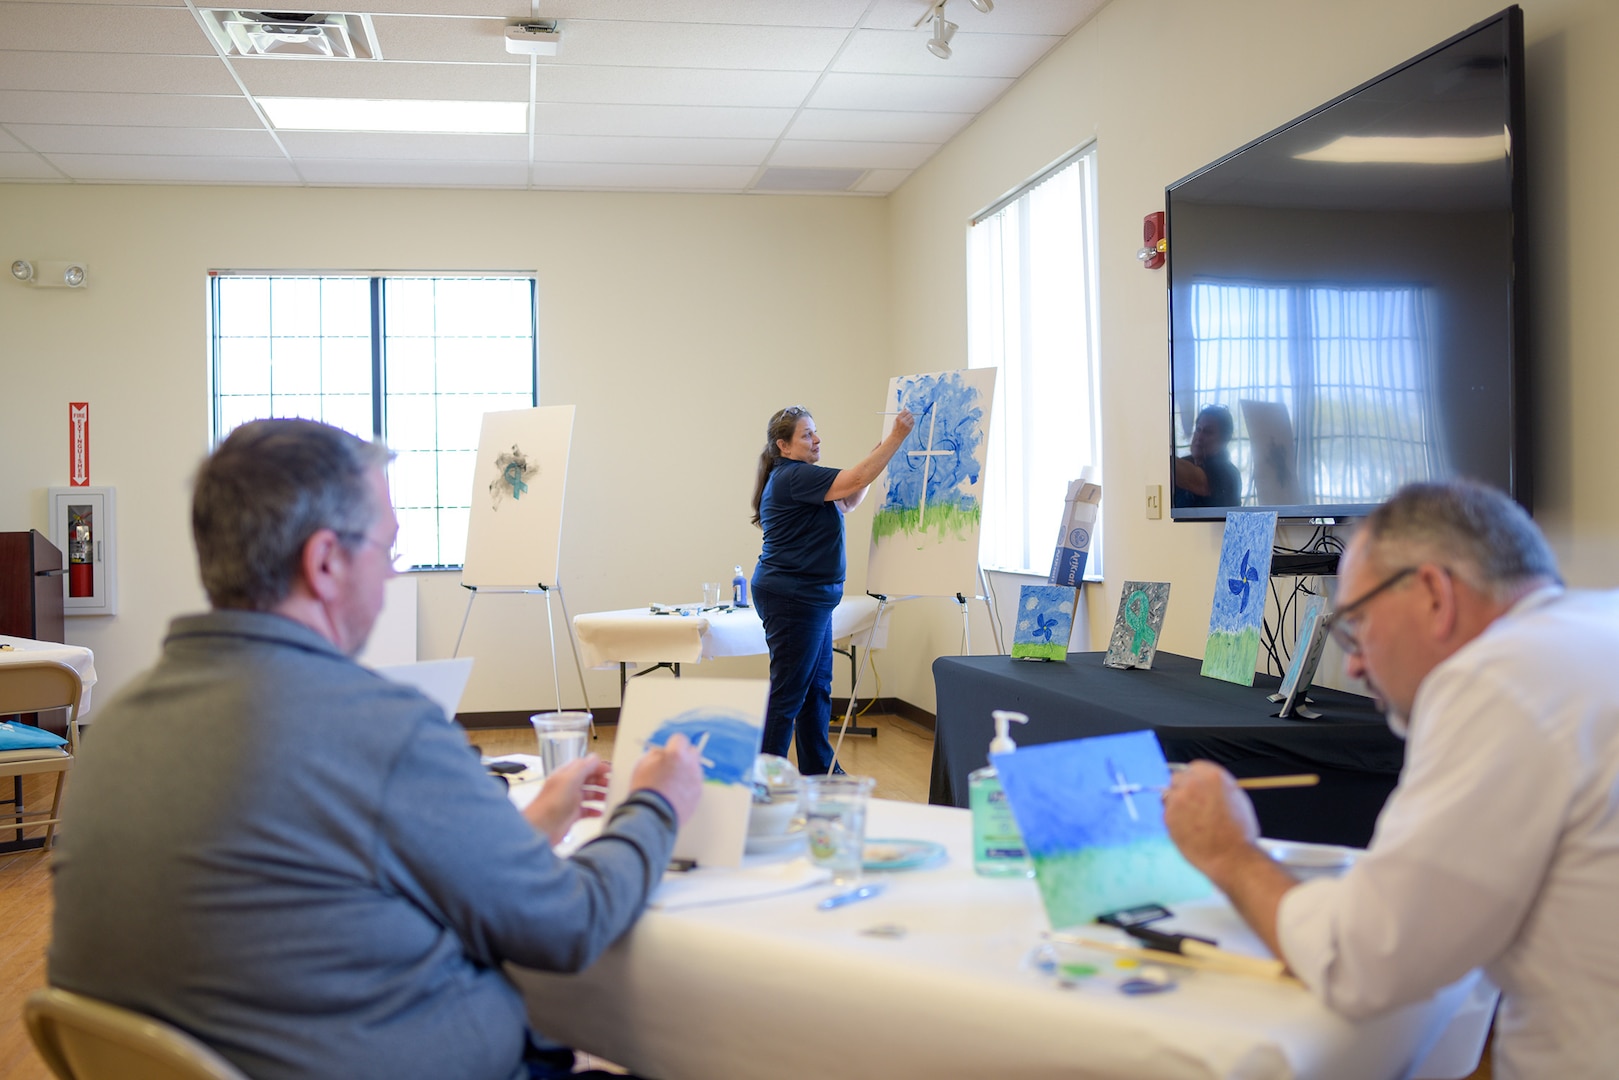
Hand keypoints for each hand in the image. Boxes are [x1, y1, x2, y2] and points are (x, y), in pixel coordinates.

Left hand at [523, 754, 610, 844]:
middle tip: (613, 784)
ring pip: (589, 795)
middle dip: (601, 781)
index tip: (611, 770)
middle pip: (589, 780)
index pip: (585, 766)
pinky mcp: (573, 815)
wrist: (541, 828)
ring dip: (601, 796)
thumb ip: (583, 767)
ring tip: (610, 798)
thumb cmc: (552, 803)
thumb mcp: (569, 780)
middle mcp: (568, 786)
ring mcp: (571, 801)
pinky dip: (595, 811)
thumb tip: (595, 757)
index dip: (598, 767)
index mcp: (566, 775)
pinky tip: (601, 813)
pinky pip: (587, 811)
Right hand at [629, 733, 703, 824]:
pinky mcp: (699, 793)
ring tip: (672, 783)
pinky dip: (688, 786)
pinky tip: (676, 793)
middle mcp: (690, 764)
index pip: (680, 739)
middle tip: (674, 763)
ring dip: (687, 771)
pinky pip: (695, 783)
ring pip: (695, 768)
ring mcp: (696, 779)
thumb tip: (661, 753)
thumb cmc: (645, 789)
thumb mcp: (642, 765)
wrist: (653, 815)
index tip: (669, 750)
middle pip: (693, 752)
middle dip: (684, 755)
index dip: (673, 744)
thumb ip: (655, 755)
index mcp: (676, 754)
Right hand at [889, 409, 915, 441]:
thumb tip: (905, 408)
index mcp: (898, 418)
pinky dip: (912, 422)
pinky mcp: (909, 428)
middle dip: (910, 414)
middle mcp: (902, 421)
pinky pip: (913, 422)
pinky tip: (909, 424)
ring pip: (912, 418)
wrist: (896, 436)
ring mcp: (906, 425)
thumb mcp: (896, 420)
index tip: (907, 411)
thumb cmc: (896, 428)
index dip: (907, 411)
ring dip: (911, 418)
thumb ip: (900, 414)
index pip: (905, 411)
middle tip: (909, 415)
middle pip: (909, 414)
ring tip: (908, 421)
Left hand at [1162, 760, 1260, 878]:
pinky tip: (1188, 830)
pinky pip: (1167, 812)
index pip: (1194, 767)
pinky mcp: (1168, 816)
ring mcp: (1178, 799)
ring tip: (1192, 820)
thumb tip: (1205, 785)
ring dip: (1177, 803)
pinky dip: (1174, 819)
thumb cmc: (1239, 831)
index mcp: (1212, 775)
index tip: (1195, 788)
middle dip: (1183, 789)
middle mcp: (1192, 782)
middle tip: (1191, 805)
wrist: (1232, 857)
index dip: (1195, 779)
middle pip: (1178, 778)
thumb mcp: (1236, 798)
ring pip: (1169, 794)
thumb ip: (1217, 786)